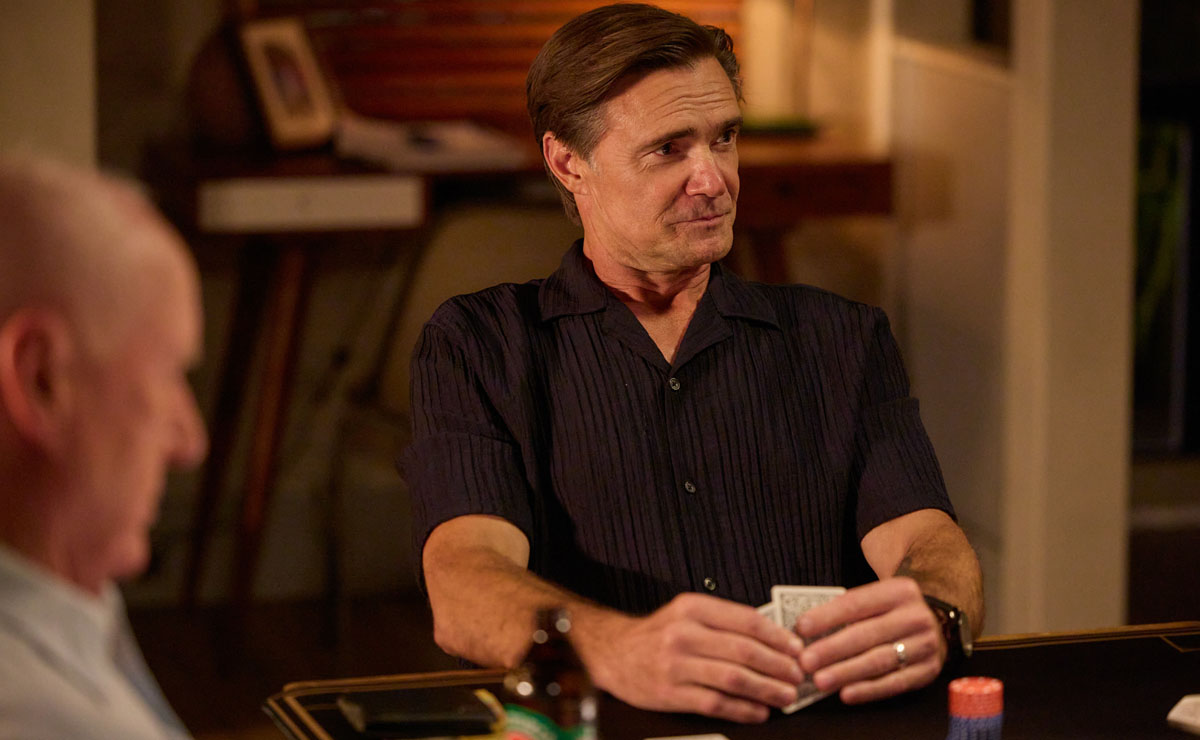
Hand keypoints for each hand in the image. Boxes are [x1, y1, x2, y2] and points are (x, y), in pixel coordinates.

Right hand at [576, 593, 805, 721]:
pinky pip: (715, 703)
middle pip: (744, 651)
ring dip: (766, 690)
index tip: (797, 648)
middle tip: (798, 676)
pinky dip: (742, 710)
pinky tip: (758, 712)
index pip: (746, 620)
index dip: (778, 637)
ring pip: (733, 679)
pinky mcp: (669, 692)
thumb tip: (775, 639)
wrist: (614, 653)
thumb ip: (725, 622)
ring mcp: (675, 665)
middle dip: (779, 666)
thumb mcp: (688, 614)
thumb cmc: (659, 634)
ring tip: (785, 696)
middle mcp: (683, 633)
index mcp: (693, 607)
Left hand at [795, 577, 943, 703]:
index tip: (801, 628)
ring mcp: (925, 644)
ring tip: (820, 681)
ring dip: (846, 672)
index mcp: (898, 591)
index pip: (856, 603)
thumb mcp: (876, 599)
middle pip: (867, 634)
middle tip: (805, 661)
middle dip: (832, 649)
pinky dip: (868, 690)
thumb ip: (847, 610)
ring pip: (879, 661)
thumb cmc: (891, 612)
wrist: (937, 624)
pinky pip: (895, 683)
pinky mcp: (928, 670)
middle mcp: (915, 616)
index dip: (827, 616)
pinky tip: (846, 694)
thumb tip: (806, 630)